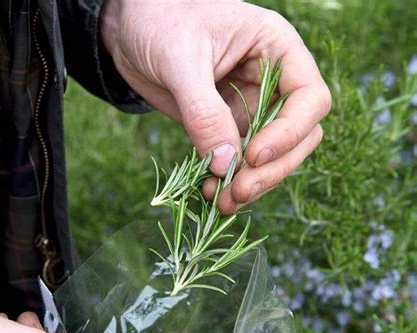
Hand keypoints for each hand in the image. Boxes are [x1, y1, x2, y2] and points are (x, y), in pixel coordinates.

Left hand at [101, 0, 330, 213]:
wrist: (131, 30)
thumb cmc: (160, 22)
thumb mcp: (180, 60)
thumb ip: (204, 112)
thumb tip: (226, 164)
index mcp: (276, 48)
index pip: (309, 99)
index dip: (289, 133)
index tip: (253, 155)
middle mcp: (274, 82)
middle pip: (300, 137)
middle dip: (272, 169)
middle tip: (238, 191)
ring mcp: (254, 109)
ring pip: (274, 158)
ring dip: (253, 184)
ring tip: (222, 201)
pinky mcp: (230, 130)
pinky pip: (241, 165)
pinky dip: (230, 183)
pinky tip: (210, 193)